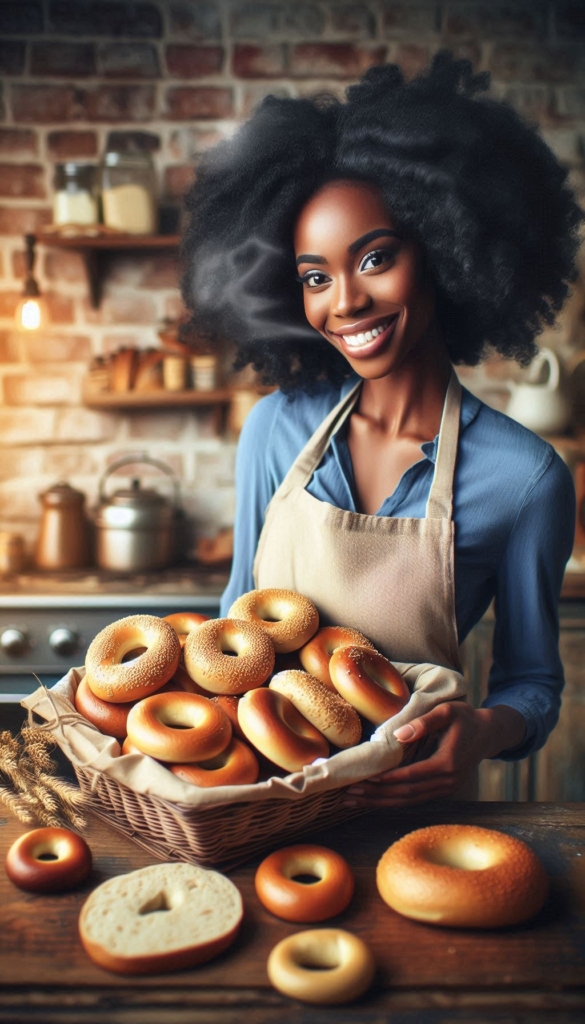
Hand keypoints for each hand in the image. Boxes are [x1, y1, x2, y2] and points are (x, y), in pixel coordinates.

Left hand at [342, 702, 525, 808]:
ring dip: (379, 802)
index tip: (363, 778)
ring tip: (352, 800)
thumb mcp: (446, 711)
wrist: (488, 733)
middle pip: (406, 793)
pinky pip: (413, 799)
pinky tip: (372, 800)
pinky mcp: (441, 790)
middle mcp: (447, 782)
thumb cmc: (465, 717)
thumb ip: (424, 722)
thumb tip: (399, 736)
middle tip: (348, 793)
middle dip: (376, 795)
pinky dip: (391, 800)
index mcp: (447, 764)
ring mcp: (445, 789)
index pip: (411, 776)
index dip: (386, 779)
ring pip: (408, 801)